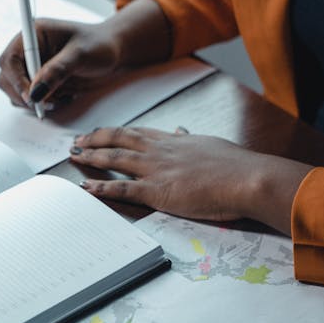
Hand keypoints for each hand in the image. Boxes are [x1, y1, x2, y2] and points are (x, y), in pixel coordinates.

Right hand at [0, 18, 121, 109]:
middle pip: (7, 78)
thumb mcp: (80, 54)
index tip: (32, 95)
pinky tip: (62, 96)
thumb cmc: (99, 44)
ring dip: (35, 101)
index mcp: (33, 35)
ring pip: (16, 92)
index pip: (10, 59)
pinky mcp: (41, 82)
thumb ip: (57, 71)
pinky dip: (44, 104)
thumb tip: (36, 91)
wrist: (113, 52)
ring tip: (59, 97)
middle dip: (23, 94)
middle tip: (46, 102)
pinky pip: (31, 99)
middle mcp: (29, 51)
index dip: (16, 80)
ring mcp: (33, 68)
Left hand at [69, 126, 312, 234]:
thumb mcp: (210, 145)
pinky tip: (86, 186)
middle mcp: (161, 151)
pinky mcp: (158, 191)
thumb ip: (191, 140)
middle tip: (78, 141)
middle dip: (96, 139)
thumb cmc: (237, 167)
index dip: (117, 133)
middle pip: (120, 139)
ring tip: (75, 156)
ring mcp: (157, 170)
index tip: (102, 133)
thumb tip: (180, 131)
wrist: (248, 178)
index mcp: (174, 141)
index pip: (138, 133)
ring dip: (93, 156)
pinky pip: (123, 188)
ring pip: (116, 159)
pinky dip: (102, 187)